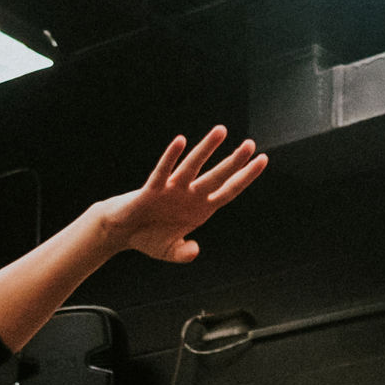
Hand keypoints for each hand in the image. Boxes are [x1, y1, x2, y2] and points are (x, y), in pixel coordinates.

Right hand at [92, 125, 269, 265]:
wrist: (122, 232)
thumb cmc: (148, 237)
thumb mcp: (170, 251)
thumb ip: (184, 253)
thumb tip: (194, 251)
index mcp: (200, 209)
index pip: (228, 190)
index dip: (245, 177)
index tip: (263, 160)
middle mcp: (189, 194)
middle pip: (216, 176)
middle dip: (234, 162)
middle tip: (251, 144)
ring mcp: (172, 189)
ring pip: (192, 167)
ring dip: (206, 149)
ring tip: (221, 131)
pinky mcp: (152, 189)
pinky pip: (163, 171)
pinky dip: (170, 157)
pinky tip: (180, 142)